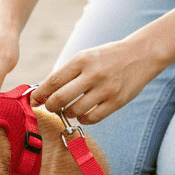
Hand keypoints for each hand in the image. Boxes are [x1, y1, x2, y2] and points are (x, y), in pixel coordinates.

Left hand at [30, 39, 160, 124]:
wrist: (140, 55)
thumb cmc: (107, 57)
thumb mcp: (87, 56)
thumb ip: (68, 72)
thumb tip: (45, 91)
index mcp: (82, 60)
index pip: (53, 81)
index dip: (40, 94)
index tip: (33, 100)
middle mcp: (93, 74)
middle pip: (61, 98)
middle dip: (50, 106)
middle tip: (50, 107)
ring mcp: (105, 89)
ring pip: (76, 111)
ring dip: (68, 113)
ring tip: (70, 108)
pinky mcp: (116, 102)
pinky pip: (92, 118)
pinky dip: (84, 119)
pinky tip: (84, 113)